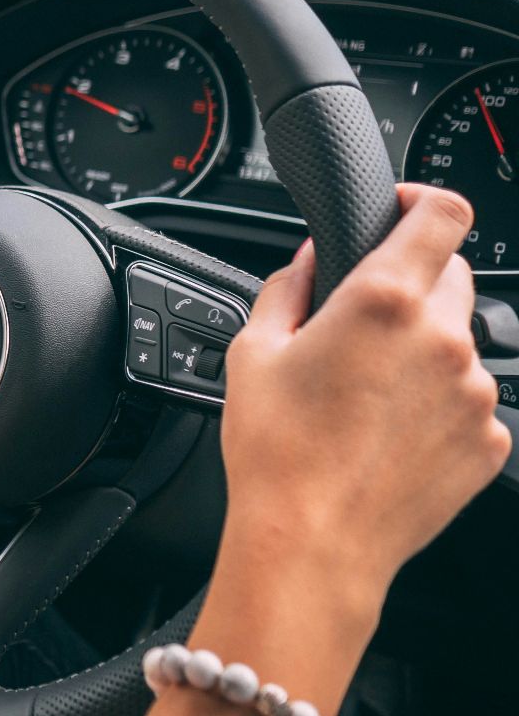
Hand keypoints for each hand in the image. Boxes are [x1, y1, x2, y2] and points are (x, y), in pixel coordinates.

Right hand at [220, 184, 508, 600]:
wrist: (313, 543)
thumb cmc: (277, 452)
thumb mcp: (253, 351)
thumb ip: (289, 286)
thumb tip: (313, 259)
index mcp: (384, 301)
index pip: (444, 213)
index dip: (424, 200)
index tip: (402, 210)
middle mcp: (443, 339)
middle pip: (452, 274)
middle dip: (412, 281)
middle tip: (362, 320)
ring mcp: (474, 393)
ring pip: (459, 341)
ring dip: (423, 347)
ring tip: (367, 393)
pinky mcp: (489, 440)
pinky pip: (468, 399)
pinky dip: (437, 402)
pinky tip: (388, 431)